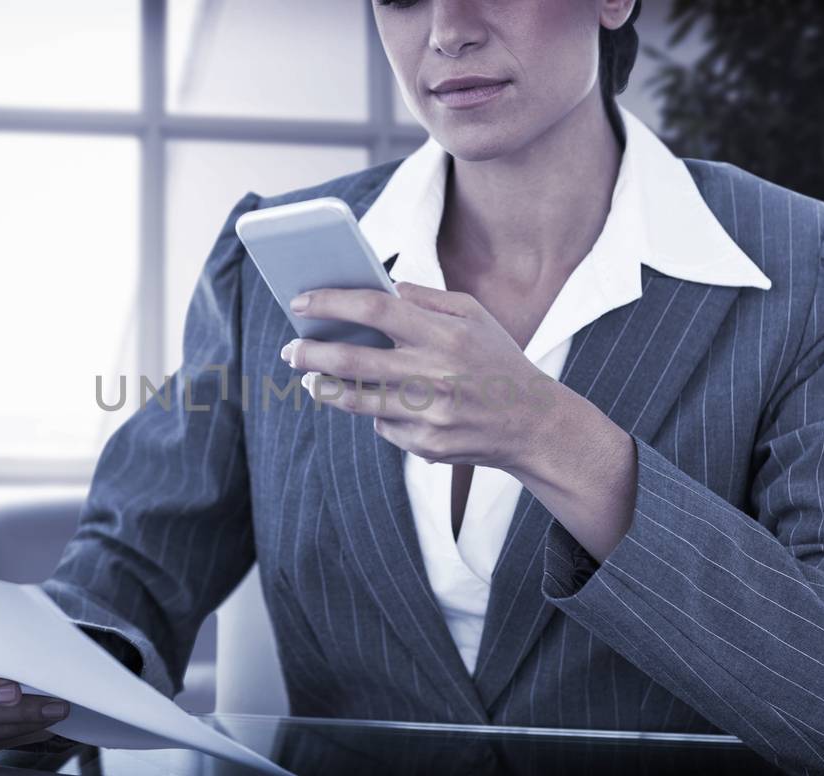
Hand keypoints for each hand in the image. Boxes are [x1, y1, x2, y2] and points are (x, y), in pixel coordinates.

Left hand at [282, 281, 570, 473]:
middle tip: (290, 348)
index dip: (331, 303)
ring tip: (310, 380)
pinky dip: (376, 413)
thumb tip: (378, 287)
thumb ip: (426, 298)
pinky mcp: (427, 445)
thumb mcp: (474, 315)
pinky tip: (381, 405)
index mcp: (444, 334)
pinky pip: (383, 426)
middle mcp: (435, 374)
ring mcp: (429, 414)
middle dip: (311, 352)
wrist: (533, 423)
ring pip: (356, 401)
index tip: (300, 302)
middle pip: (353, 358)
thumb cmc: (497, 359)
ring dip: (324, 388)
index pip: (374, 308)